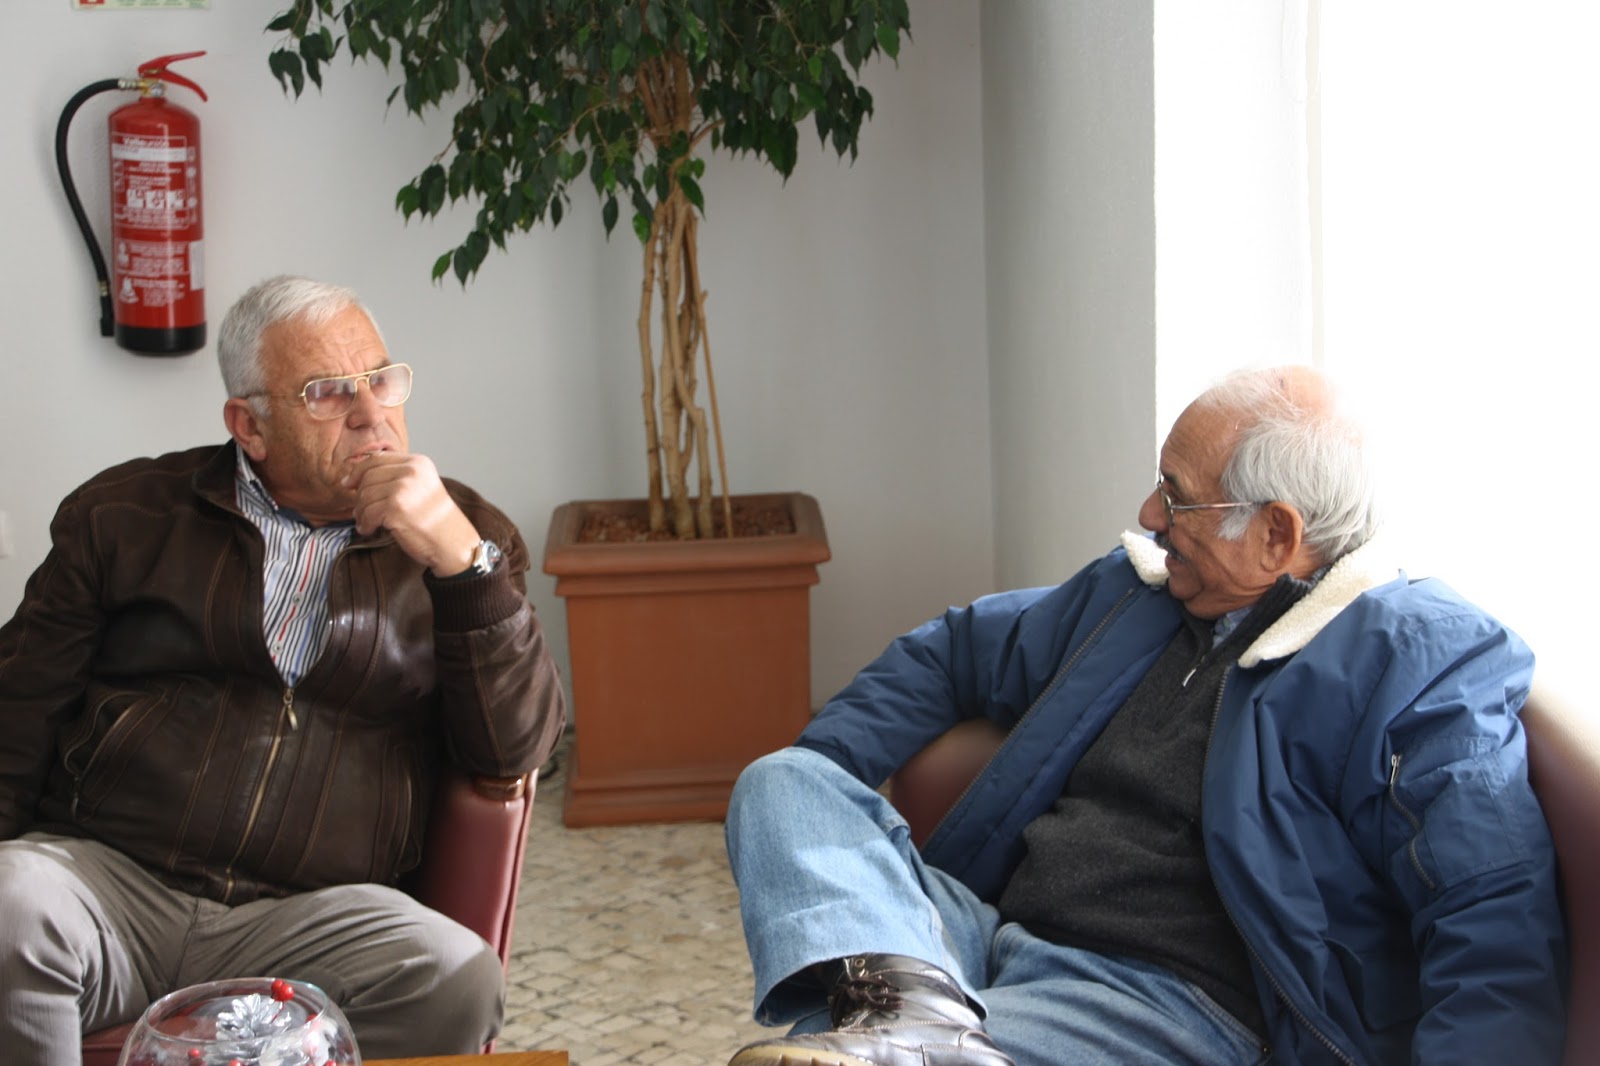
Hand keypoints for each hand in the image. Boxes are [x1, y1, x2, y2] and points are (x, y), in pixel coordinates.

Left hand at [343, 451, 479, 574]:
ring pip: (365, 496)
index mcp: (418, 463)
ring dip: (362, 513)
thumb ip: (395, 476)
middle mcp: (412, 471)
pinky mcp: (396, 508)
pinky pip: (367, 514)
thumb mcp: (420, 487)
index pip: (377, 459)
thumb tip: (352, 477)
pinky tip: (371, 530)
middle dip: (359, 496)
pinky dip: (365, 524)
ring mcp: (404, 488)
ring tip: (368, 523)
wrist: (453, 544)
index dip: (358, 471)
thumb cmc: (435, 520)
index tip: (348, 484)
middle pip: (367, 477)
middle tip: (361, 512)